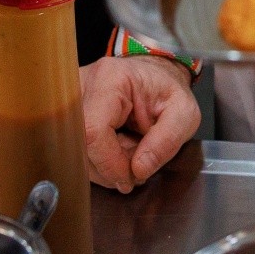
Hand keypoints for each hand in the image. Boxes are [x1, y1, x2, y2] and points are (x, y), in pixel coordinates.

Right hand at [81, 55, 198, 192]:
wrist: (155, 76)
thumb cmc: (168, 91)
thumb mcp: (184, 113)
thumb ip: (167, 141)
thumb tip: (138, 170)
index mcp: (110, 79)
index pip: (94, 131)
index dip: (110, 163)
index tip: (131, 178)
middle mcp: (84, 86)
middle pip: (81, 145)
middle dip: (110, 167)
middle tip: (137, 166)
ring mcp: (72, 100)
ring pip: (77, 151)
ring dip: (105, 165)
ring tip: (131, 153)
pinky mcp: (70, 115)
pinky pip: (78, 149)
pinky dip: (99, 160)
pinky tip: (118, 151)